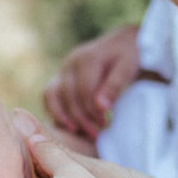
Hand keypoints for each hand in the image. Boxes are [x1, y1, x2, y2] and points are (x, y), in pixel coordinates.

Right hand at [43, 23, 141, 139]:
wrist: (122, 43)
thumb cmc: (128, 56)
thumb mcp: (127, 68)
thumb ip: (114, 86)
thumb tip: (101, 107)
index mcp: (87, 59)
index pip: (84, 91)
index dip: (92, 111)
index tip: (105, 125)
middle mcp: (70, 63)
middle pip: (68, 96)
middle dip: (81, 118)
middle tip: (96, 135)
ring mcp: (63, 70)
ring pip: (52, 96)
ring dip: (64, 117)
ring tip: (80, 133)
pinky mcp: (60, 77)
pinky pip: (49, 97)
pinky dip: (57, 112)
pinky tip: (72, 126)